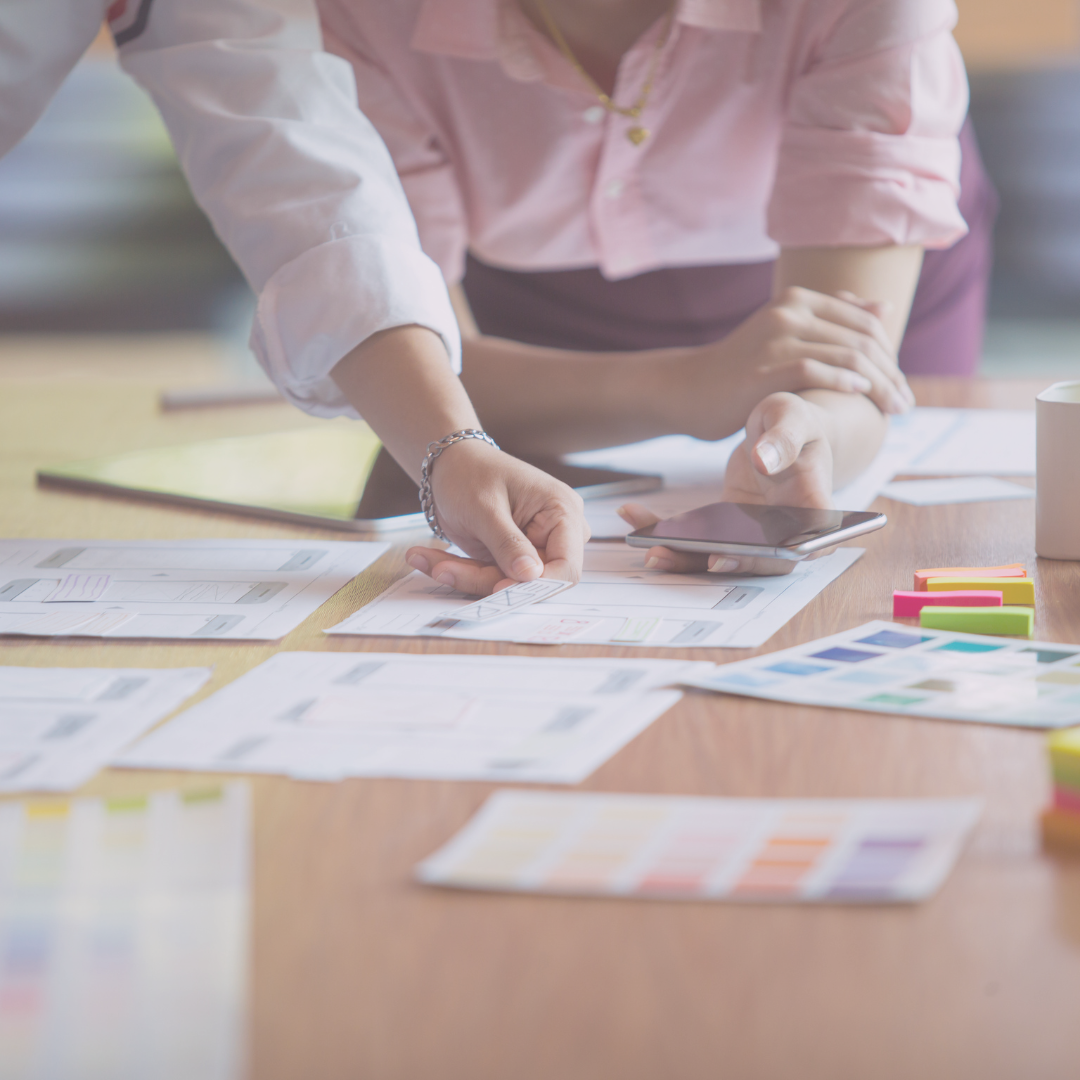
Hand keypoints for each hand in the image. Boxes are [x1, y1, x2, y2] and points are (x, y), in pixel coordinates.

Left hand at [403, 439, 588, 595]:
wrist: (450, 465)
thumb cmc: (471, 472)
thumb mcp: (485, 508)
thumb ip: (508, 543)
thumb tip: (530, 576)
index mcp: (562, 511)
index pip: (566, 566)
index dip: (538, 585)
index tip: (500, 588)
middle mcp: (555, 533)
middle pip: (532, 580)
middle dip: (486, 578)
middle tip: (442, 568)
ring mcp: (533, 547)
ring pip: (506, 584)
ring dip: (464, 575)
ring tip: (422, 557)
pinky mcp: (511, 558)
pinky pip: (490, 578)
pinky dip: (460, 572)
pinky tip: (428, 559)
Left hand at [619, 393, 834, 576]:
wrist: (781, 430)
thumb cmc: (795, 421)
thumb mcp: (793, 416)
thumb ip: (784, 437)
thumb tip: (763, 459)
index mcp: (814, 506)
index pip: (807, 544)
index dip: (772, 557)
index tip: (728, 556)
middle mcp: (787, 531)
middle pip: (758, 561)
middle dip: (714, 563)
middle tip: (671, 557)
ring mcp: (755, 535)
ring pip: (722, 557)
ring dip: (683, 558)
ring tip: (648, 550)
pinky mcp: (727, 530)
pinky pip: (698, 540)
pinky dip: (665, 533)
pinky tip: (632, 515)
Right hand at [676, 286, 912, 439]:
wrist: (690, 389)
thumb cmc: (741, 368)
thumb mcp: (784, 333)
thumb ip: (830, 318)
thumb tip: (882, 308)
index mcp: (798, 299)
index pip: (866, 322)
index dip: (891, 355)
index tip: (900, 385)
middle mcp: (790, 311)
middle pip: (863, 339)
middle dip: (892, 374)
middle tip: (905, 404)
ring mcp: (777, 338)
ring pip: (848, 356)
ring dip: (879, 386)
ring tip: (894, 409)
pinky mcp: (767, 367)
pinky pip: (818, 370)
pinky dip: (846, 384)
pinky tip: (861, 398)